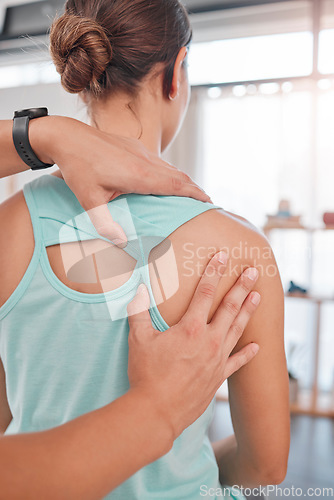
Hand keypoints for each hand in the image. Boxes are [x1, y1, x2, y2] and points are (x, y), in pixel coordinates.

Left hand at [31, 116, 210, 245]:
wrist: (67, 136)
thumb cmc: (78, 168)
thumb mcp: (89, 200)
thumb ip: (105, 224)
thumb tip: (120, 244)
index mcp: (140, 175)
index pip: (177, 185)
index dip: (195, 194)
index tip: (209, 202)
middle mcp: (146, 161)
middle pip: (179, 176)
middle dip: (195, 189)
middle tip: (206, 202)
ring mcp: (140, 151)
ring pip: (170, 167)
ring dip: (183, 180)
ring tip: (190, 193)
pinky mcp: (134, 146)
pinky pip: (159, 161)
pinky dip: (170, 173)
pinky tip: (166, 180)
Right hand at [126, 252, 260, 438]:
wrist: (157, 412)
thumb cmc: (146, 374)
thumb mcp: (138, 340)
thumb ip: (138, 312)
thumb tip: (139, 290)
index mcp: (190, 328)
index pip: (205, 292)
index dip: (213, 271)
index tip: (222, 256)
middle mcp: (209, 340)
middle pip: (229, 307)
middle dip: (241, 286)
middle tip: (253, 271)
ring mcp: (217, 359)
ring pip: (237, 329)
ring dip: (248, 311)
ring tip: (258, 296)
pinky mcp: (218, 377)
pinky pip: (237, 362)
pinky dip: (248, 353)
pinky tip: (257, 346)